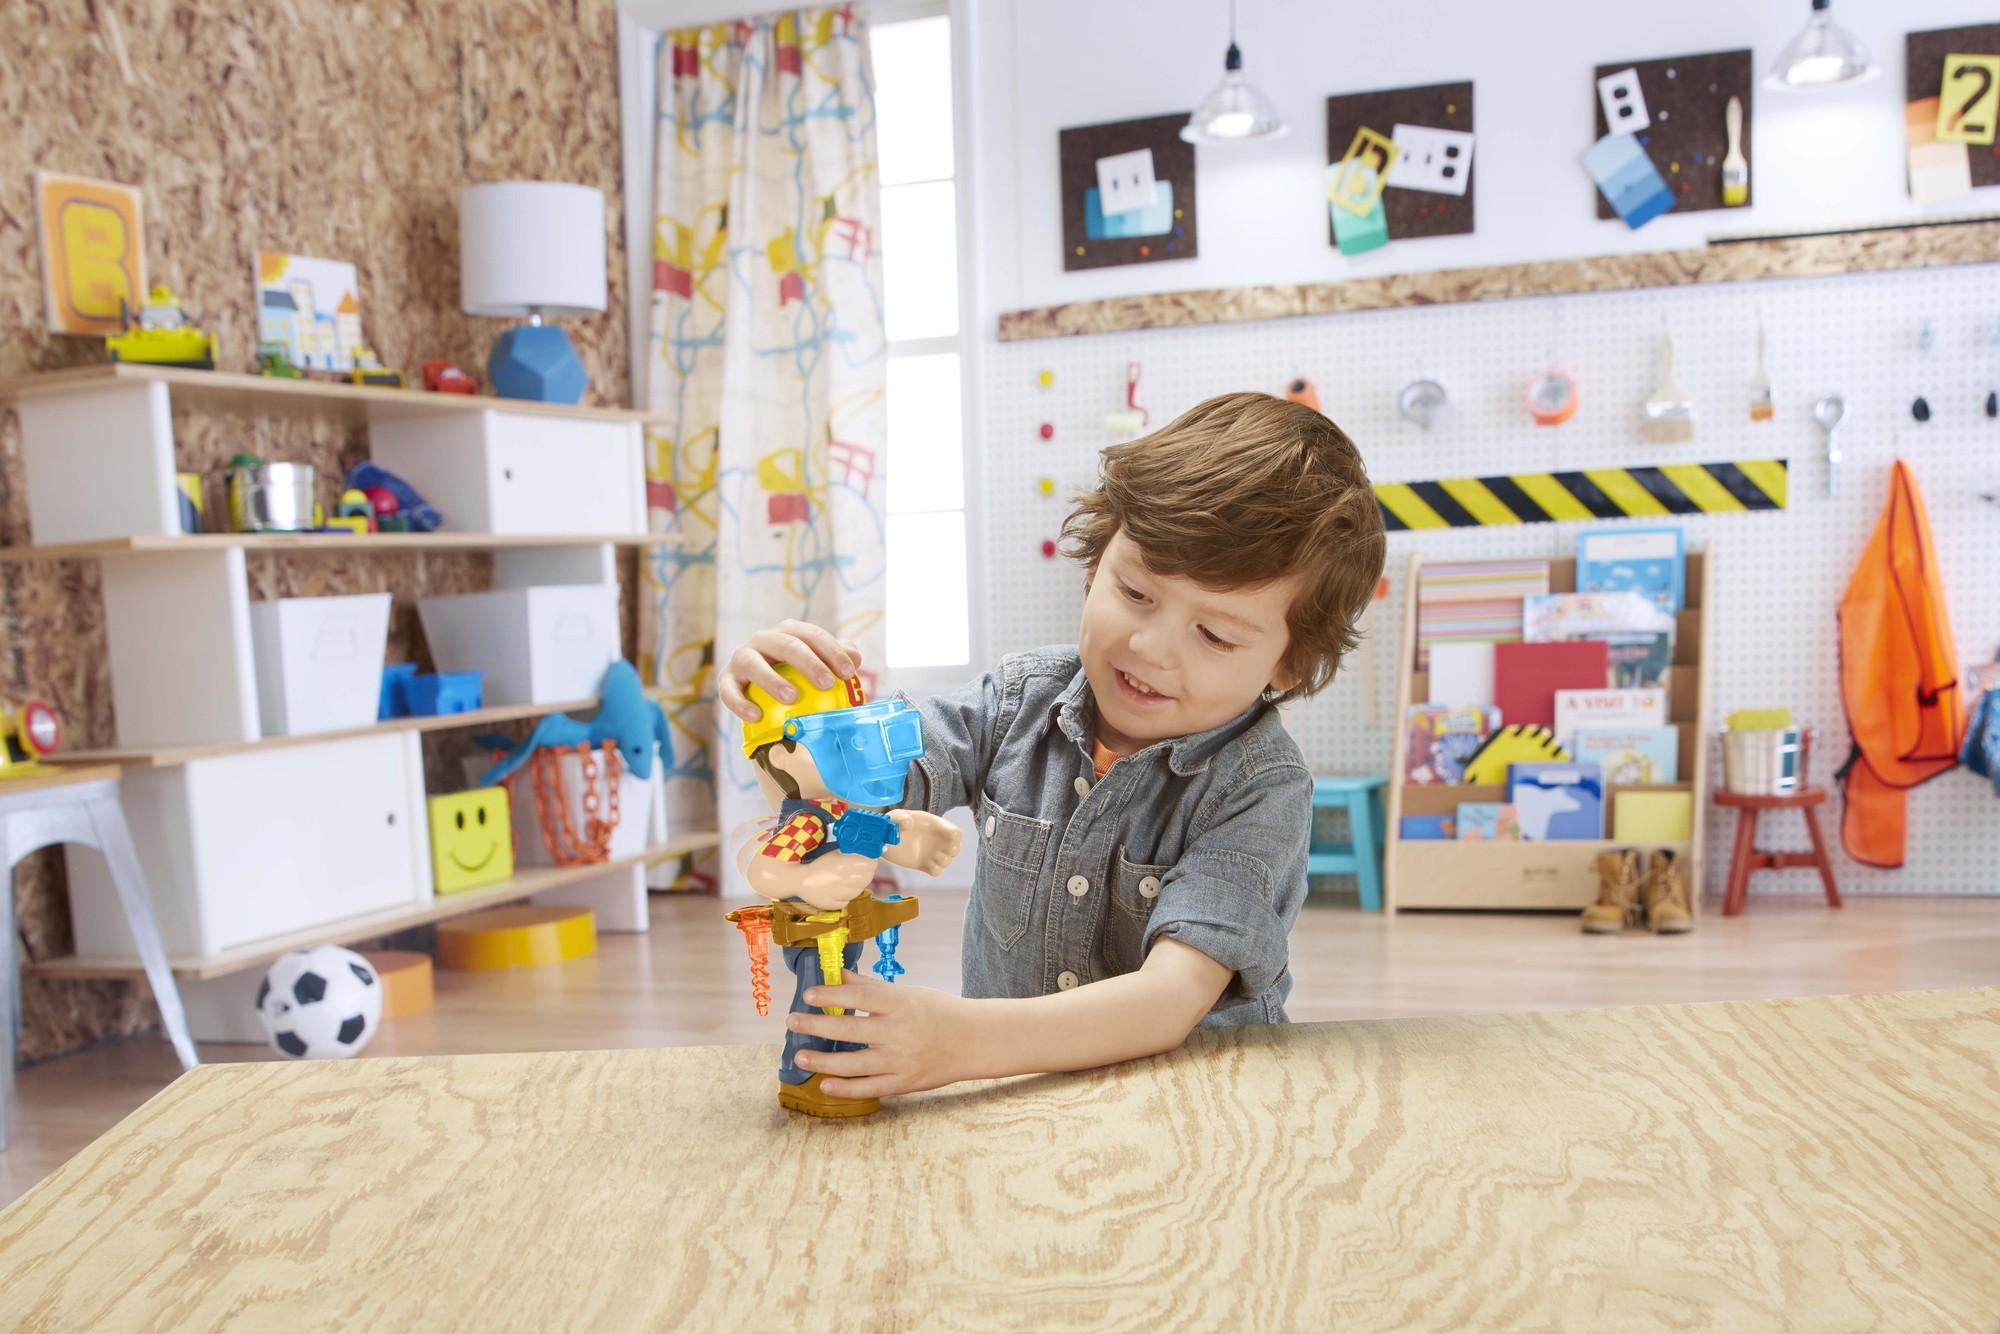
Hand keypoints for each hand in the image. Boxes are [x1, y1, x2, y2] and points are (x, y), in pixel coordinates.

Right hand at [719, 620, 862, 722]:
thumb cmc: (794, 675)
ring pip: (753, 663)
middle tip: (827, 683)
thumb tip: (854, 657)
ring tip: (792, 697)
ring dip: (772, 679)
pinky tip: (756, 716)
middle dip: (809, 662)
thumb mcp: (817, 663)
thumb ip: (837, 657)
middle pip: (786, 644)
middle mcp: (764, 639)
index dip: (832, 651)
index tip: (848, 673)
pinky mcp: (726, 680)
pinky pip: (729, 691)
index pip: (812, 635)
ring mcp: (742, 657)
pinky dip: (740, 703)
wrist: (758, 689)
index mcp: (789, 632)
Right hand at [785, 850, 877, 909]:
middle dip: (867, 873)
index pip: (869, 865)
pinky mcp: (835, 905)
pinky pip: (849, 900)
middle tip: (862, 870)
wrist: (800, 880)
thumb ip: (850, 854)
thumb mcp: (834, 855)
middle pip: (867, 878)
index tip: (870, 861)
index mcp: (843, 865)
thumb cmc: (817, 866)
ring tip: (849, 880)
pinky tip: (840, 889)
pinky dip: (847, 895)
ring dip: (858, 885)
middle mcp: (843, 880)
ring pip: (859, 890)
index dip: (871, 862)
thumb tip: (866, 852)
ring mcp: (839, 894)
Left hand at [790, 972, 978, 1098]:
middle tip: (793, 1021)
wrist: (972, 1041)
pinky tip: (825, 1083)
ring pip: (853, 1063)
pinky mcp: (903, 1083)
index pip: (859, 995)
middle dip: (816, 1025)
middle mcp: (899, 1032)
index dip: (831, 993)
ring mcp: (900, 1060)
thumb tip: (839, 974)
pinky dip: (844, 1088)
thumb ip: (872, 987)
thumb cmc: (938, 1012)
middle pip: (849, 1028)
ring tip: (800, 1055)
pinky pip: (868, 1088)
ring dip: (822, 1060)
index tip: (809, 994)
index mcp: (901, 1003)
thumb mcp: (908, 993)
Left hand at [882, 810, 961, 875]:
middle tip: (942, 849)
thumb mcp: (896, 816)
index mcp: (936, 826)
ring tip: (932, 856)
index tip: (950, 836)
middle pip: (956, 849)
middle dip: (953, 851)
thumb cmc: (894, 822)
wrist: (884, 838)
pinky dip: (935, 870)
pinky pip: (937, 872)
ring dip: (944, 861)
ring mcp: (932, 854)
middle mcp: (937, 841)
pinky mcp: (924, 865)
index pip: (956, 833)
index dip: (955, 836)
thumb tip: (909, 823)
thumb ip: (902, 817)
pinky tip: (926, 864)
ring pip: (947, 861)